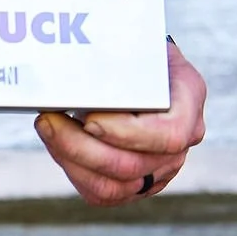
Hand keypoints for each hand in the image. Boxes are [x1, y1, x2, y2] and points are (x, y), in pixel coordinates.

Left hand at [34, 39, 205, 207]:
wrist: (140, 68)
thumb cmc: (134, 51)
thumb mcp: (135, 42)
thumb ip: (118, 54)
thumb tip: (77, 63)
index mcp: (189, 101)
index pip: (170, 135)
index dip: (127, 133)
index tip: (90, 118)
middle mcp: (181, 142)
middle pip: (132, 166)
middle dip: (80, 146)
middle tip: (48, 120)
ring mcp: (161, 168)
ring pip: (113, 187)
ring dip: (70, 159)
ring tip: (48, 129)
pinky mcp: (136, 184)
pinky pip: (102, 193)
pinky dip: (73, 170)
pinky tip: (57, 145)